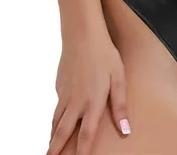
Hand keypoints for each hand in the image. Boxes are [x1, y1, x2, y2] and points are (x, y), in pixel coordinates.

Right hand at [47, 32, 131, 154]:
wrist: (82, 33)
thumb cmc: (105, 54)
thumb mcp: (118, 78)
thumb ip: (120, 105)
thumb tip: (125, 130)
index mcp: (92, 102)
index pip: (86, 135)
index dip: (82, 153)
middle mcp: (75, 102)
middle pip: (62, 133)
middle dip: (55, 150)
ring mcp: (65, 93)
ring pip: (56, 120)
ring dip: (52, 136)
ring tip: (50, 148)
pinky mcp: (59, 84)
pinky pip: (57, 105)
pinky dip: (55, 117)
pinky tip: (58, 120)